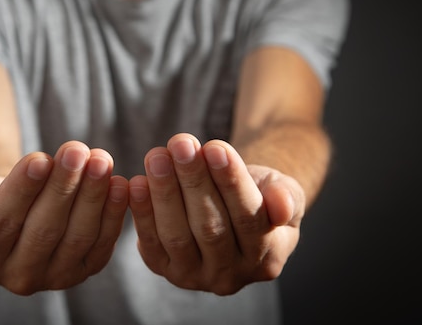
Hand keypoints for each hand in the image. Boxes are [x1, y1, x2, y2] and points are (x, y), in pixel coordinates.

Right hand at [0, 141, 128, 294]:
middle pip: (45, 230)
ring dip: (94, 197)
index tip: (40, 158)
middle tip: (77, 150)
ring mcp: (55, 277)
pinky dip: (114, 214)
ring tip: (100, 160)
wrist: (7, 212)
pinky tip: (121, 184)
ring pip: (78, 236)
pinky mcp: (83, 269)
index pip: (4, 222)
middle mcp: (18, 276)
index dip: (23, 190)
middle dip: (64, 187)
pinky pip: (102, 243)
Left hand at [128, 133, 305, 294]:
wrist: (229, 205)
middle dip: (193, 182)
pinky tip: (136, 182)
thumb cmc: (258, 193)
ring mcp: (195, 277)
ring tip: (157, 156)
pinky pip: (150, 242)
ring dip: (164, 193)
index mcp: (267, 260)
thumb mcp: (282, 189)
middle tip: (180, 143)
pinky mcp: (164, 269)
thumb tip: (282, 204)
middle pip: (210, 228)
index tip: (215, 147)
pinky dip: (142, 212)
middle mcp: (231, 276)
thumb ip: (286, 197)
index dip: (231, 182)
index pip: (249, 219)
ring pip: (177, 236)